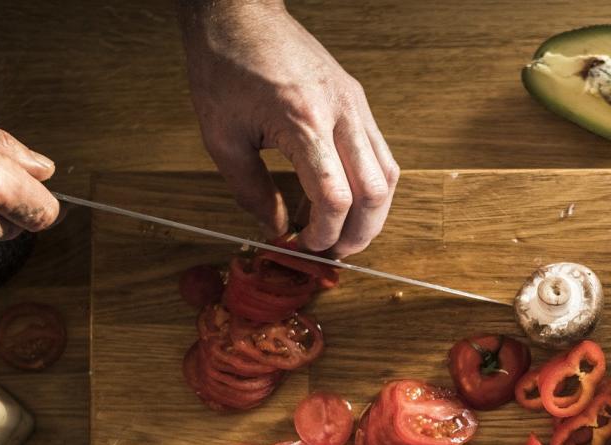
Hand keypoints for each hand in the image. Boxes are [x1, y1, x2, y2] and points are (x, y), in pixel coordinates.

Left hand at [179, 1, 397, 258]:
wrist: (239, 14)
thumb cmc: (225, 67)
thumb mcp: (222, 140)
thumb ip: (251, 191)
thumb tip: (274, 229)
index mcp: (304, 122)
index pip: (335, 198)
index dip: (325, 234)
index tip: (306, 246)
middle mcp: (340, 112)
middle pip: (375, 192)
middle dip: (359, 233)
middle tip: (335, 254)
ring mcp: (355, 104)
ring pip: (388, 174)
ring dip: (373, 214)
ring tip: (345, 234)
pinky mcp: (356, 100)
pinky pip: (380, 153)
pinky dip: (371, 186)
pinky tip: (348, 200)